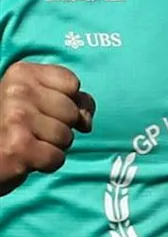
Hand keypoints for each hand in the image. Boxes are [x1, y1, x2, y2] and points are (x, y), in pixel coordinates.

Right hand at [0, 59, 91, 194]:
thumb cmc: (12, 125)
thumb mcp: (36, 100)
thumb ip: (67, 98)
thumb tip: (86, 118)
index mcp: (21, 73)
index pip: (71, 82)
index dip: (69, 101)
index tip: (46, 109)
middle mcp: (17, 91)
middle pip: (73, 112)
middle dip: (60, 126)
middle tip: (33, 130)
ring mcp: (17, 117)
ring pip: (66, 136)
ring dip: (53, 146)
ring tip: (29, 142)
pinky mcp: (19, 146)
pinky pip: (57, 157)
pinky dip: (46, 163)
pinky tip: (26, 156)